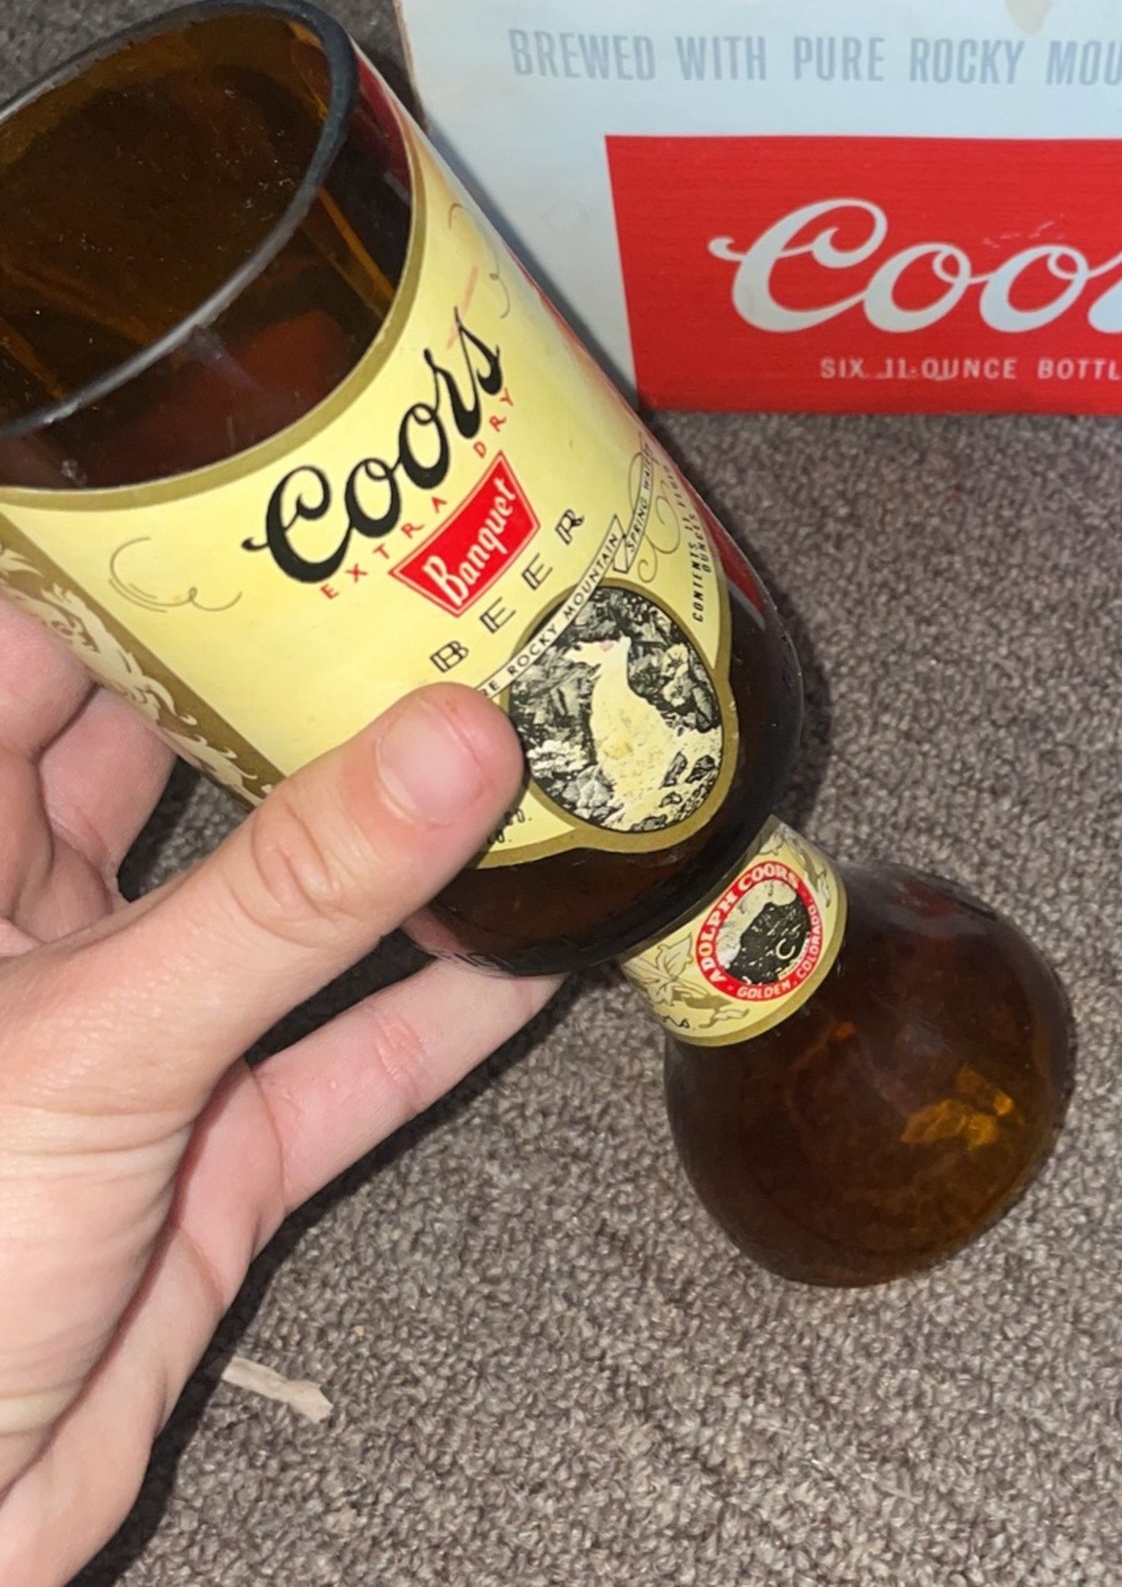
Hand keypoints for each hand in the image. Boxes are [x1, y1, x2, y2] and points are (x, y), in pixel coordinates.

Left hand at [0, 600, 556, 1586]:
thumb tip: (454, 744)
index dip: (139, 563)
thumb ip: (286, 899)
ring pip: (280, 909)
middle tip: (429, 601)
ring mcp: (128, 1045)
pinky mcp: (205, 1159)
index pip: (29, 654)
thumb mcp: (92, 1044)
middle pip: (173, 761)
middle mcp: (28, 934)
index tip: (272, 488)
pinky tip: (545, 952)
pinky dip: (442, 1015)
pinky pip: (346, 1062)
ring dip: (393, 847)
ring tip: (516, 749)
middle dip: (296, 688)